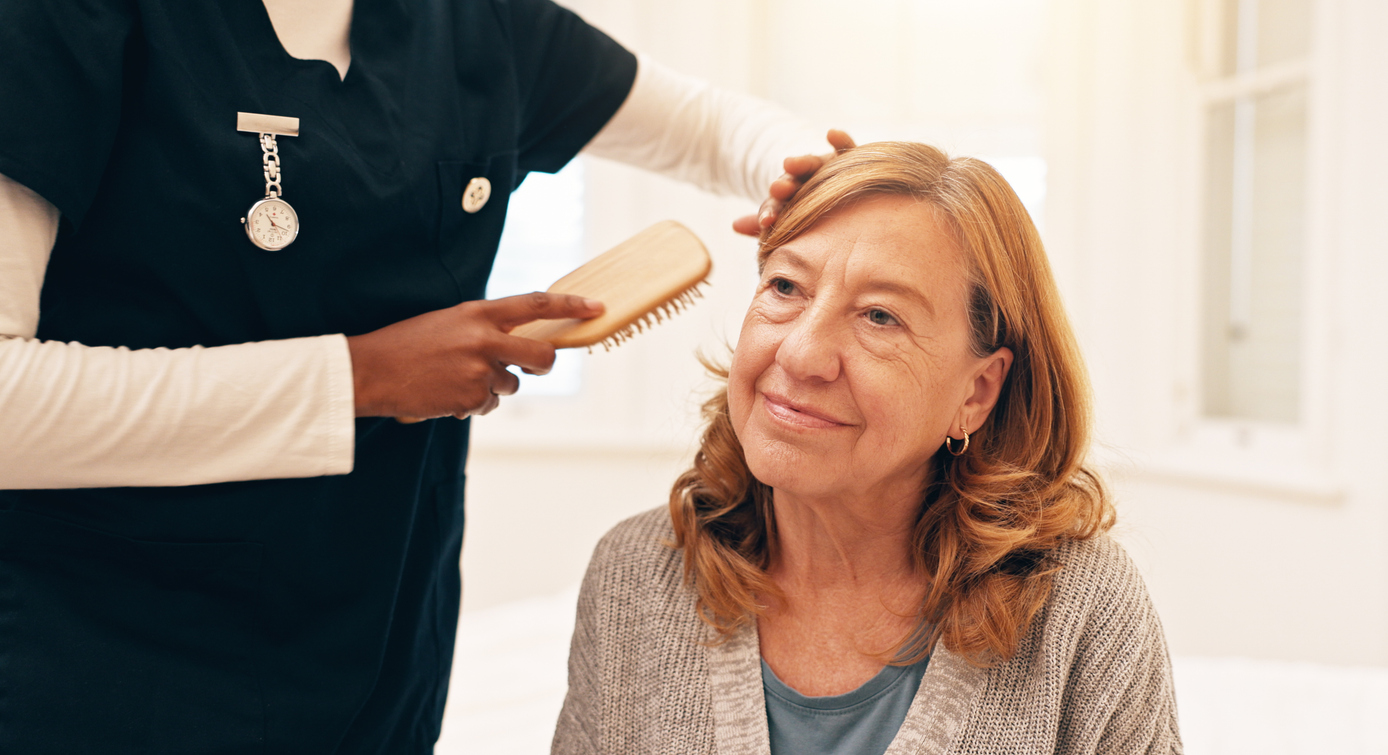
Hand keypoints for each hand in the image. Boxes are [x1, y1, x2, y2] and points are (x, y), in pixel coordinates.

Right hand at [347, 292, 603, 418]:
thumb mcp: (449, 321)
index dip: (571, 305)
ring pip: (511, 384)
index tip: (597, 307)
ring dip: (493, 386)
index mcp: (478, 313)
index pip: (535, 304)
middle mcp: (484, 339)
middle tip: (532, 365)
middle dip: (543, 363)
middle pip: (542, 355)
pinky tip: (447, 394)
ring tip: (455, 377)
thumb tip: (518, 343)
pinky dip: (473, 403)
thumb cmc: (407, 343)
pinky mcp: (471, 398)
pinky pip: (489, 405)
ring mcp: (479, 371)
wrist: (369, 370)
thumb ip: (485, 327)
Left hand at [733, 129, 855, 236]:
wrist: (846, 195)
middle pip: (794, 181)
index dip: (772, 210)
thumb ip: (766, 219)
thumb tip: (734, 225)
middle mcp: (809, 178)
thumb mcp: (791, 217)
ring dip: (802, 163)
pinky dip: (840, 139)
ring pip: (814, 164)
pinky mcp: (851, 158)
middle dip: (785, 186)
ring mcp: (829, 167)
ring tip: (788, 163)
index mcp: (792, 196)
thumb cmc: (814, 212)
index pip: (779, 203)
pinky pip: (846, 147)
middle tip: (775, 190)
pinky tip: (831, 133)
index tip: (765, 221)